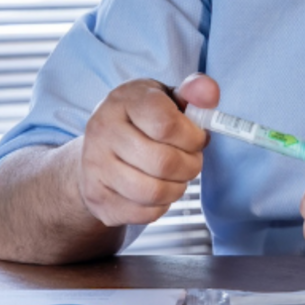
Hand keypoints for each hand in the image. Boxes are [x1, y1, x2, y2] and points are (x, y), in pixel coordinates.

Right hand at [78, 73, 218, 226]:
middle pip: (164, 163)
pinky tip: (158, 188)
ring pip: (155, 192)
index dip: (193, 137)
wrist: (96, 149)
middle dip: (191, 165)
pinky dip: (162, 205)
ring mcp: (95, 166)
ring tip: (177, 176)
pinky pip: (145, 213)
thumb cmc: (139, 120)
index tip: (197, 137)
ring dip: (178, 187)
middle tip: (191, 160)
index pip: (166, 124)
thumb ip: (192, 91)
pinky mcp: (97, 198)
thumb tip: (209, 91)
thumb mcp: (164, 97)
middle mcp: (103, 131)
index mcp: (123, 101)